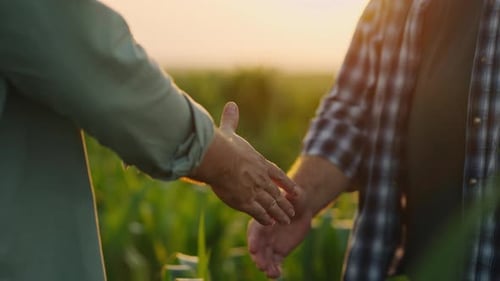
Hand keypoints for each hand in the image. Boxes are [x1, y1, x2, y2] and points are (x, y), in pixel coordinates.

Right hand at [188, 102, 297, 224]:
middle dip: (285, 203)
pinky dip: (265, 218)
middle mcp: (261, 178)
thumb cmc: (223, 145)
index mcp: (259, 163)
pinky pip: (259, 212)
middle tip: (293, 211)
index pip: (277, 175)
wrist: (218, 159)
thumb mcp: (230, 132)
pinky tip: (270, 223)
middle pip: (277, 193)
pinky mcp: (245, 202)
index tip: (295, 191)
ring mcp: (254, 191)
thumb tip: (231, 105)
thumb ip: (232, 120)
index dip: (286, 183)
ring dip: (280, 213)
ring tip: (286, 220)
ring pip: (271, 205)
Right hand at [247, 197, 312, 278]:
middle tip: (262, 265)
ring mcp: (269, 244)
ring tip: (272, 274)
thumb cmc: (295, 198)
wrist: (300, 209)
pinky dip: (275, 270)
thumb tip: (295, 192)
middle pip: (258, 248)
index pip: (255, 231)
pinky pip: (275, 263)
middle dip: (259, 257)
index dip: (254, 240)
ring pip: (265, 258)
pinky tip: (278, 275)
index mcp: (262, 220)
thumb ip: (291, 196)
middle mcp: (263, 234)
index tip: (254, 248)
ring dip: (266, 266)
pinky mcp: (278, 252)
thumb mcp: (294, 195)